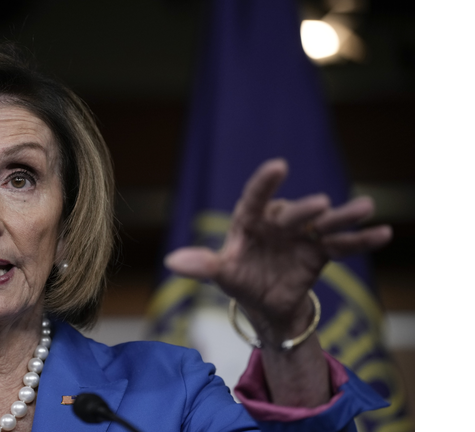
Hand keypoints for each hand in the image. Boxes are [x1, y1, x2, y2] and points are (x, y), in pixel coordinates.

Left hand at [164, 159, 391, 339]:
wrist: (266, 305)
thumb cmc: (239, 280)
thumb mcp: (222, 274)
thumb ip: (202, 265)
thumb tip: (171, 261)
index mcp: (250, 222)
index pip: (255, 200)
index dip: (265, 184)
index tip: (278, 167)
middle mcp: (278, 223)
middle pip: (293, 214)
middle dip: (306, 210)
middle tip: (321, 205)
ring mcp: (302, 235)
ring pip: (323, 224)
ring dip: (344, 217)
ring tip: (365, 207)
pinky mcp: (321, 251)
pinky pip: (342, 245)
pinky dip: (361, 240)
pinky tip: (383, 233)